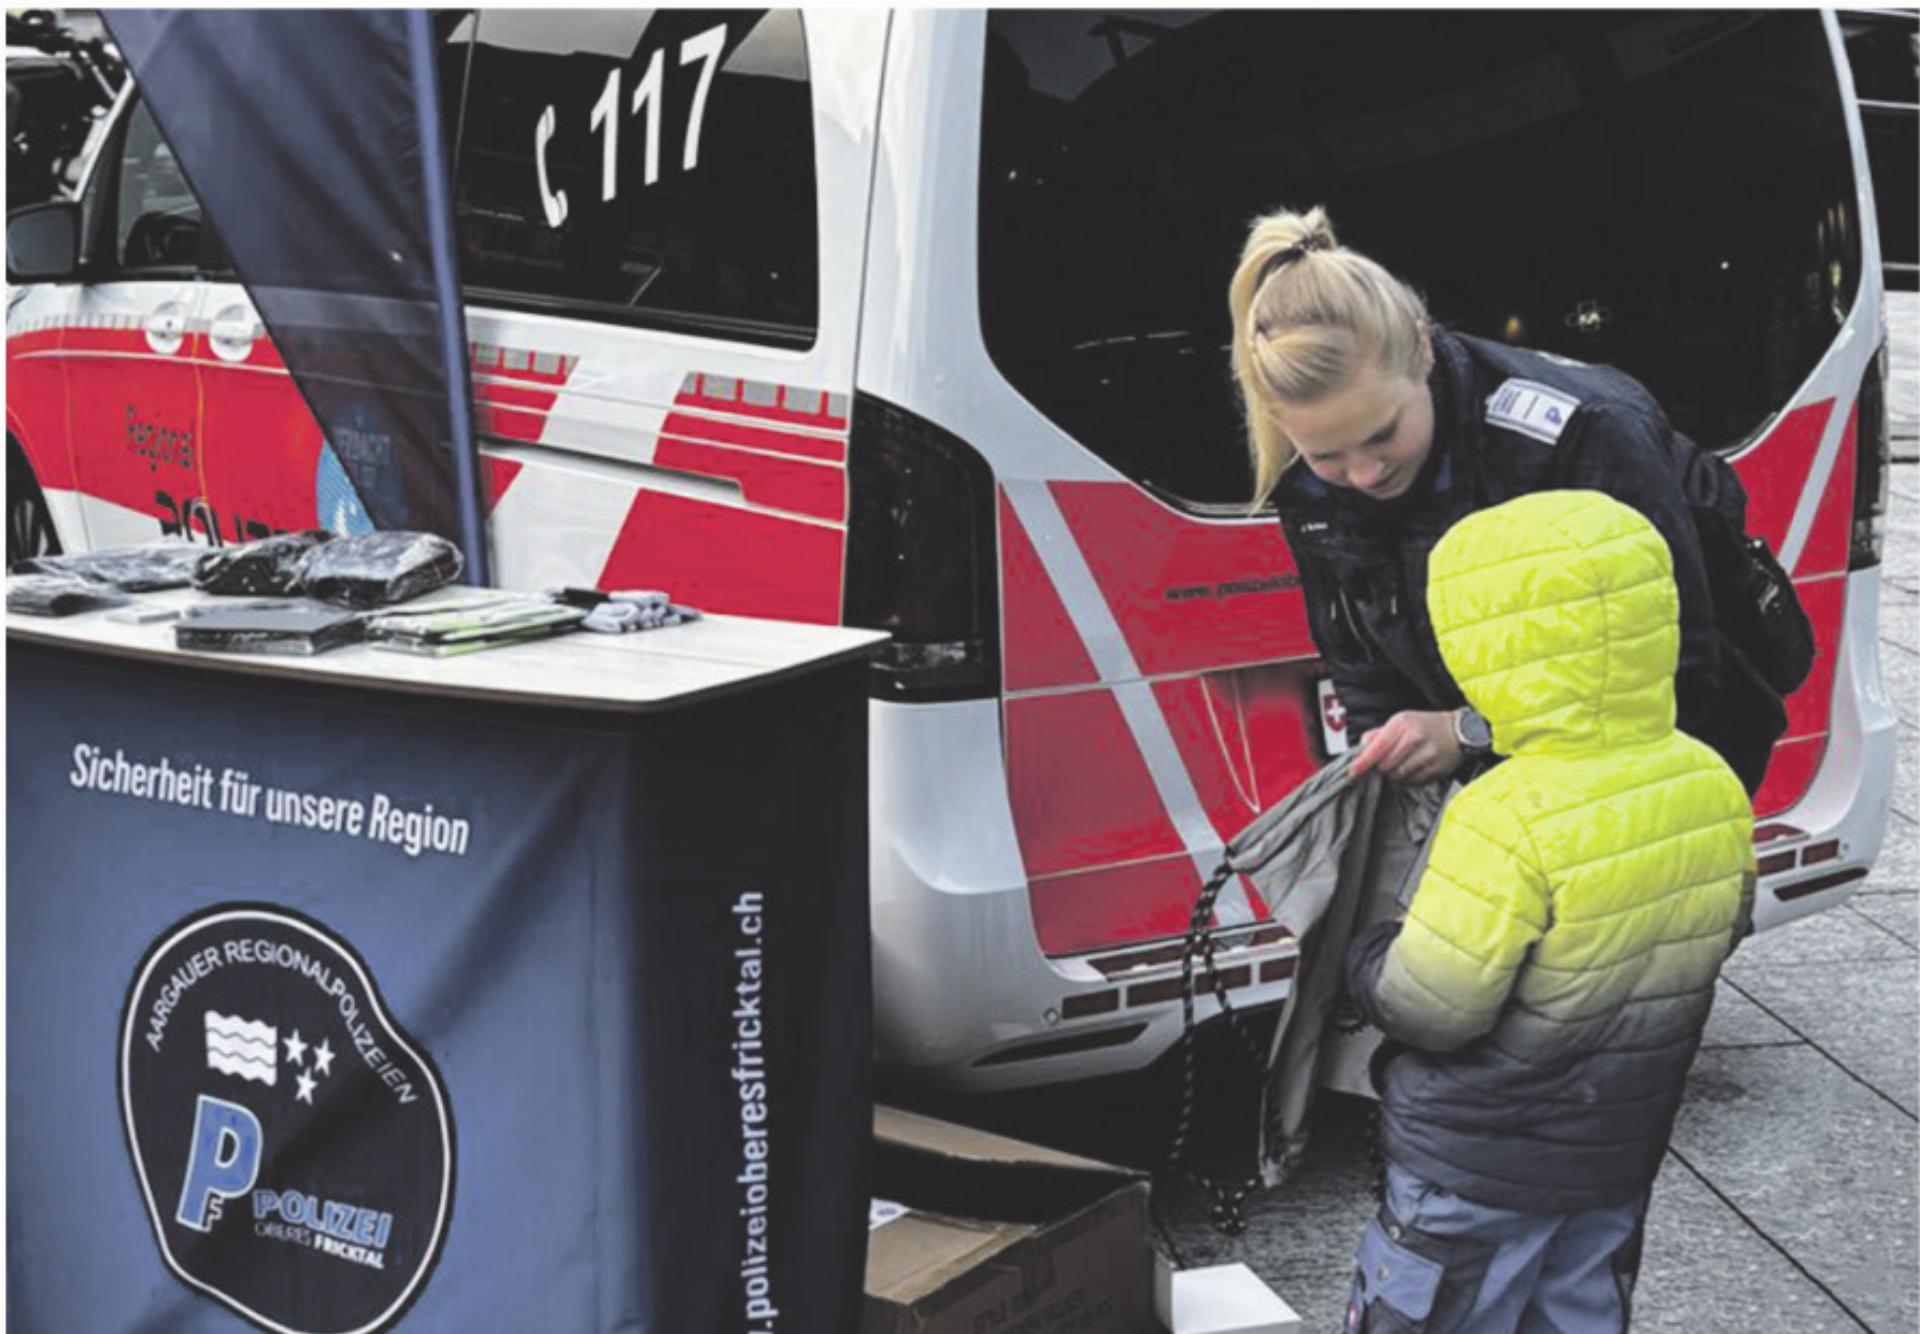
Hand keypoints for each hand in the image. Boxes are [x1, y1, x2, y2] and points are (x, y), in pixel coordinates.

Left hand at [1347, 710, 1463, 783]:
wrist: (1460, 731)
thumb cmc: (1426, 725)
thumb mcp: (1400, 721)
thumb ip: (1378, 734)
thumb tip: (1360, 747)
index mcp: (1402, 724)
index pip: (1377, 747)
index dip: (1363, 762)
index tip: (1352, 772)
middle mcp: (1415, 739)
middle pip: (1385, 765)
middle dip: (1380, 768)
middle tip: (1384, 763)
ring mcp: (1426, 755)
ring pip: (1398, 776)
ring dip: (1394, 774)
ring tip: (1401, 763)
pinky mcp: (1435, 770)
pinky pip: (1412, 782)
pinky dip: (1407, 779)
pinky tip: (1413, 768)